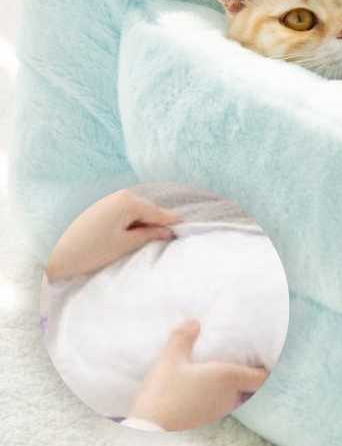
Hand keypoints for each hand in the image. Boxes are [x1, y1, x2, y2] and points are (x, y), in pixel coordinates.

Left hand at [47, 189, 178, 281]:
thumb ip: (149, 235)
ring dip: (139, 223)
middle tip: (169, 236)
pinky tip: (125, 234)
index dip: (174, 222)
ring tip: (146, 238)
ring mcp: (105, 198)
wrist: (46, 251)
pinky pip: (119, 211)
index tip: (190, 225)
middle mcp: (118, 194)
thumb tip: (166, 231)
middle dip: (156, 222)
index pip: (159, 212)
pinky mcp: (94, 205)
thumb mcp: (123, 245)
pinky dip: (126, 221)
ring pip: (132, 211)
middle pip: (146, 210)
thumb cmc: (87, 250)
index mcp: (128, 201)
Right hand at [128, 320, 268, 431]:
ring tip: (226, 373)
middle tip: (246, 361)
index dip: (269, 368)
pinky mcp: (206, 423)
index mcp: (228, 378)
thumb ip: (183, 337)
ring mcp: (219, 413)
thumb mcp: (169, 359)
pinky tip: (207, 390)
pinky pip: (221, 406)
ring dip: (235, 388)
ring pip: (236, 398)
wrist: (145, 433)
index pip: (262, 377)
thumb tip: (194, 322)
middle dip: (251, 376)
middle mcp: (229, 397)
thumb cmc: (163, 394)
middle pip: (251, 388)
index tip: (269, 358)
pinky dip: (220, 398)